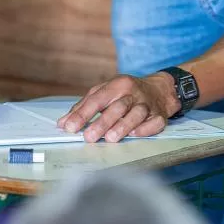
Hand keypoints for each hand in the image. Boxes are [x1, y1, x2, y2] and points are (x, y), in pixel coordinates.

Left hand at [57, 73, 179, 142]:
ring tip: (110, 138)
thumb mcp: (104, 92)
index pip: (97, 99)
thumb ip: (83, 106)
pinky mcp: (160, 115)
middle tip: (89, 137)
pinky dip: (145, 129)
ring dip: (123, 126)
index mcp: (117, 85)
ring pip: (136, 114)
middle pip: (117, 107)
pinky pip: (154, 123)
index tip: (70, 127)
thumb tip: (63, 123)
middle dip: (102, 122)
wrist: (159, 89)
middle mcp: (133, 93)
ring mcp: (148, 104)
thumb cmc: (125, 93)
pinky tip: (135, 135)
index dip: (82, 114)